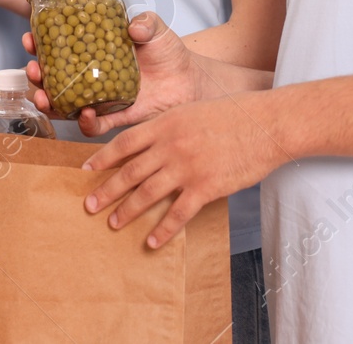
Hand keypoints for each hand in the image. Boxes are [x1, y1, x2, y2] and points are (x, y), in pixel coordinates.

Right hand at [24, 12, 228, 136]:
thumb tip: (133, 27)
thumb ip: (145, 22)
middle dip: (36, 74)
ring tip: (42, 96)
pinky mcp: (116, 117)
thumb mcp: (155, 29)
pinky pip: (94, 125)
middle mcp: (91, 75)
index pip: (58, 46)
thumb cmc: (169, 52)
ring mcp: (101, 97)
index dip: (40, 42)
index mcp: (93, 51)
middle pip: (53, 76)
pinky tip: (83, 113)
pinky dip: (84, 122)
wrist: (190, 80)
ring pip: (64, 103)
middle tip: (32, 69)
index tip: (30, 38)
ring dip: (49, 102)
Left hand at [81, 95, 289, 249]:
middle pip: (130, 171)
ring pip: (148, 193)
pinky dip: (163, 229)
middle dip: (107, 190)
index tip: (86, 170)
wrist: (266, 125)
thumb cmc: (232, 114)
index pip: (124, 143)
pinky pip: (179, 213)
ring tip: (113, 223)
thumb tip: (147, 143)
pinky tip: (152, 241)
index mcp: (165, 124)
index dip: (102, 158)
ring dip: (127, 211)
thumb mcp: (191, 111)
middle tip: (89, 204)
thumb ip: (168, 127)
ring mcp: (187, 168)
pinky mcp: (206, 187)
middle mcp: (170, 146)